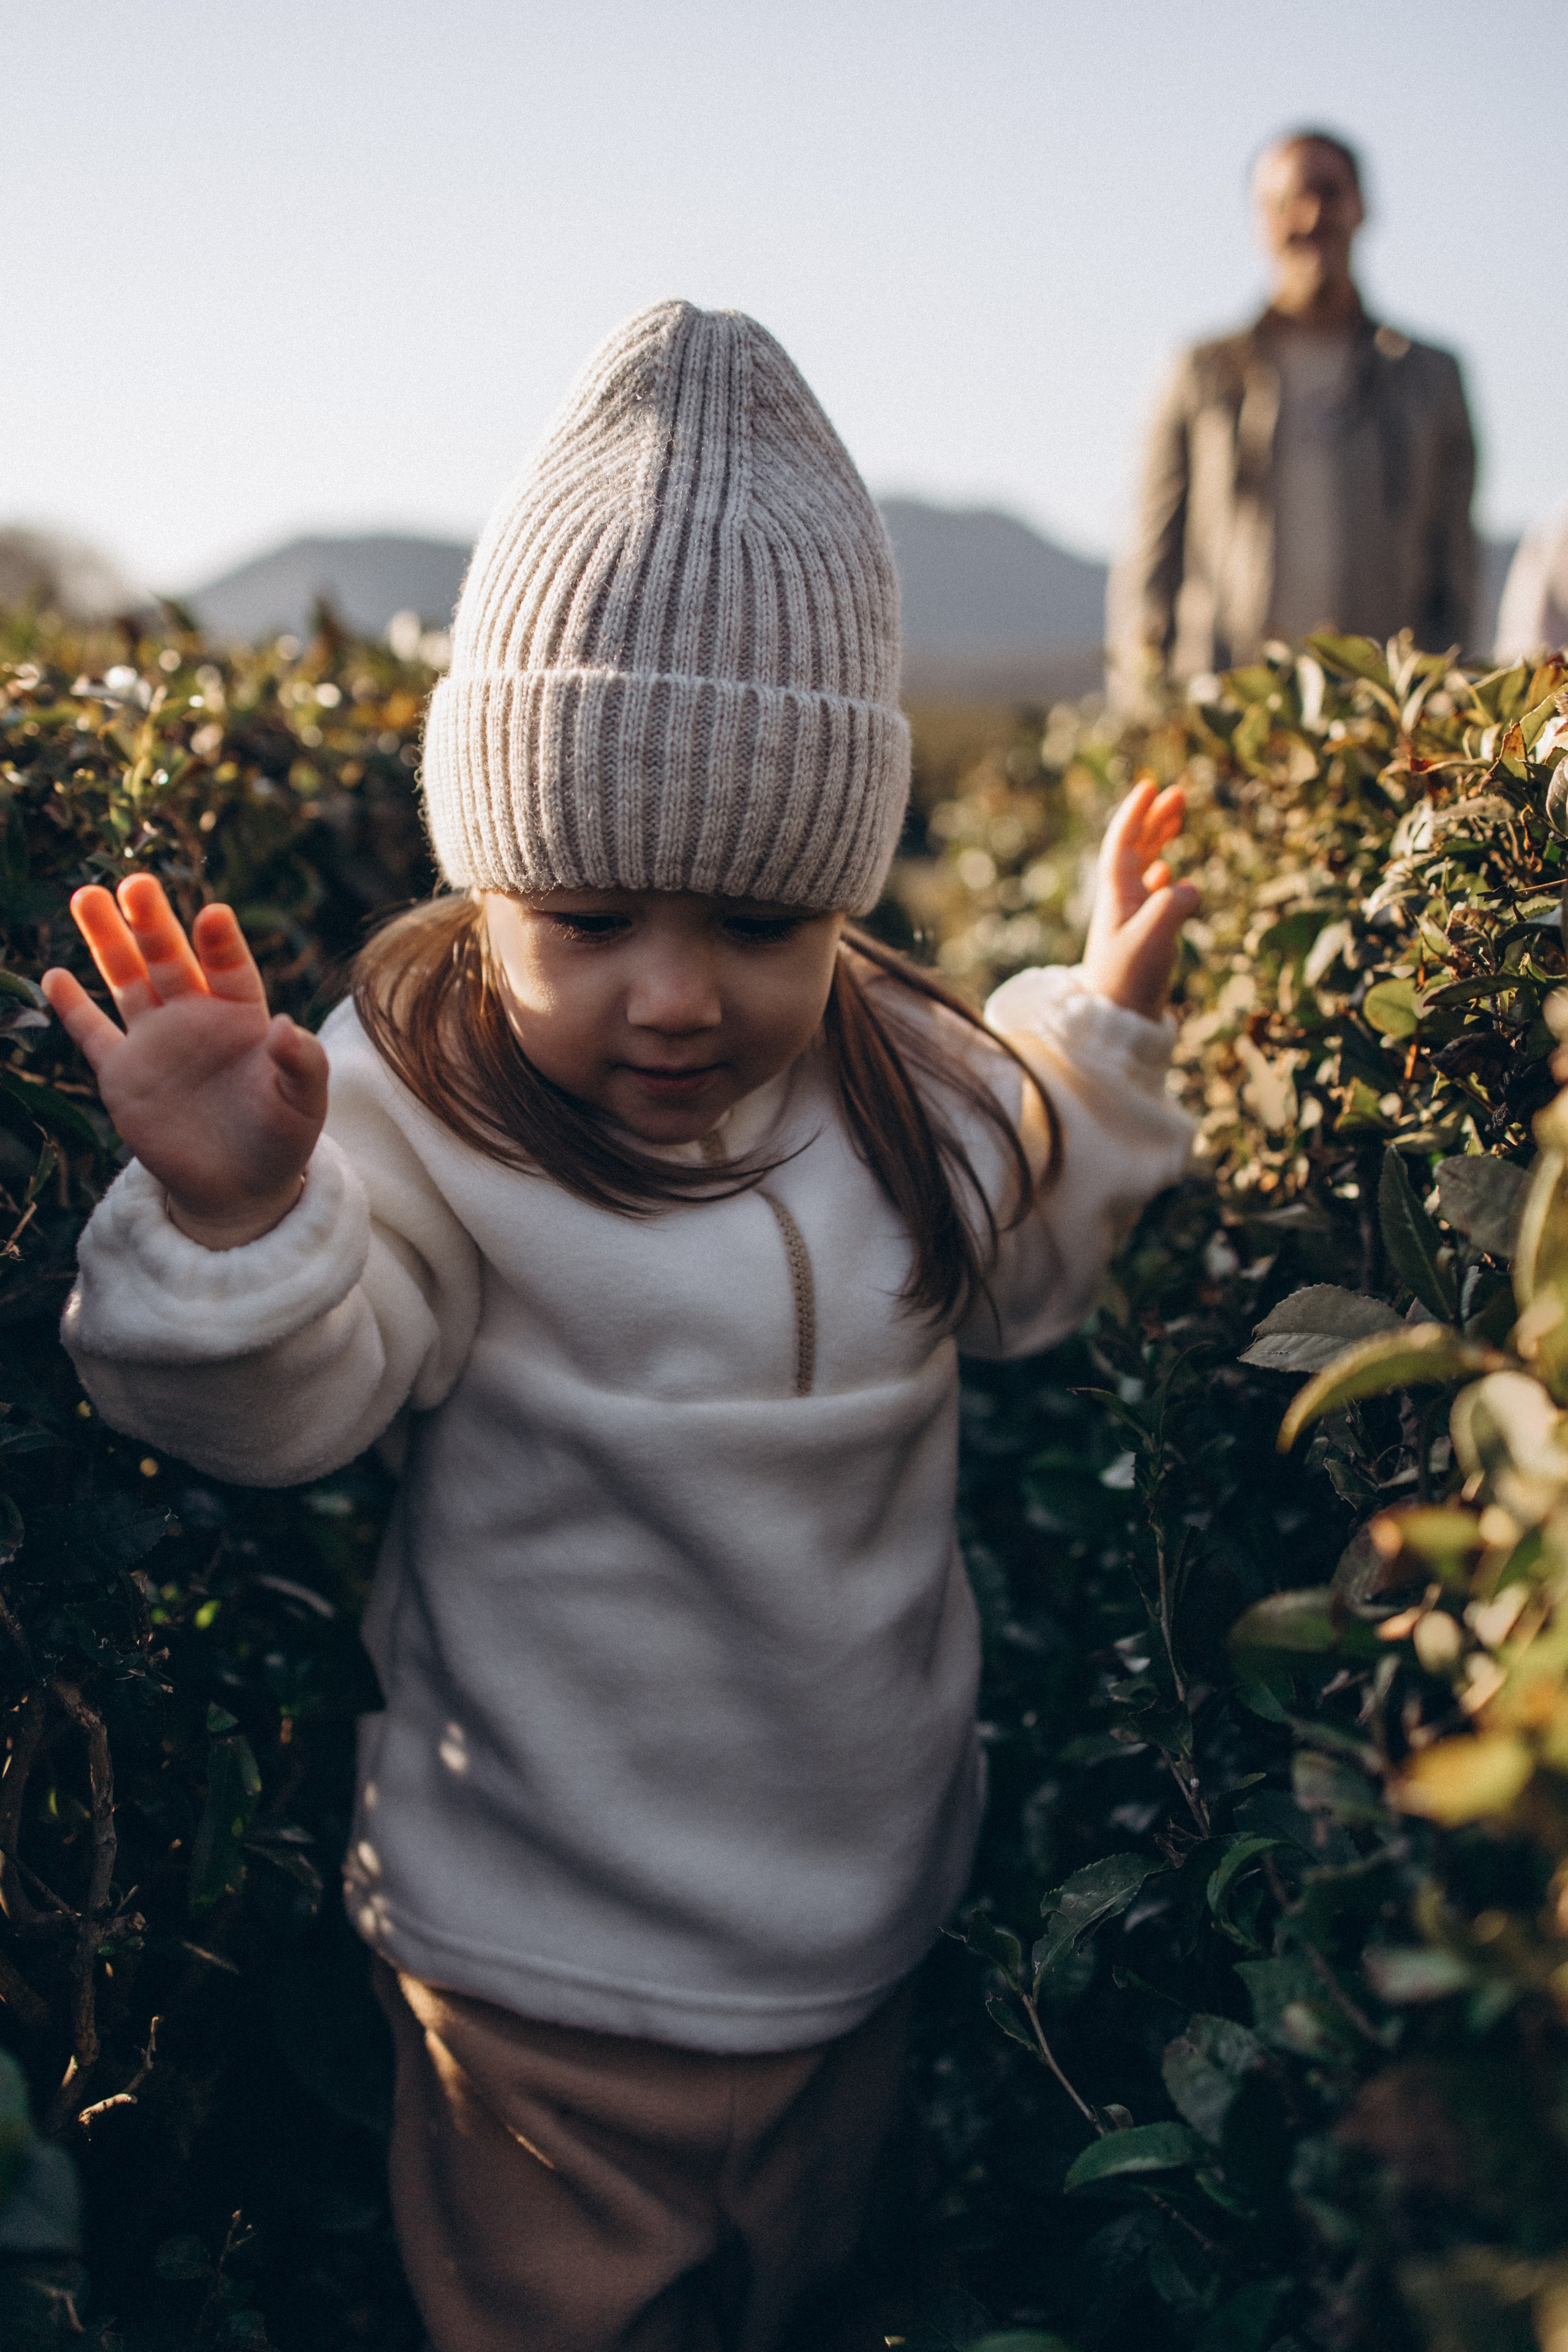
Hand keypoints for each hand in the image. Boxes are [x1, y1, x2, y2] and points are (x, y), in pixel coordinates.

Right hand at [40, 877, 327, 1248]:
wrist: (241, 1186)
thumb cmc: (281, 1137)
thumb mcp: (303, 1103)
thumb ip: (302, 1063)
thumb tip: (288, 1025)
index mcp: (242, 1014)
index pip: (229, 967)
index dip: (220, 943)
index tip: (212, 915)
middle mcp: (195, 1016)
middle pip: (169, 957)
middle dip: (152, 921)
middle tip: (136, 883)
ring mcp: (156, 1041)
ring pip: (127, 979)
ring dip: (108, 940)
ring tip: (87, 896)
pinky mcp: (123, 1073)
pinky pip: (93, 1033)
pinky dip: (73, 1006)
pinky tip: (55, 975)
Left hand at [1080, 780, 1197, 1019]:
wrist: (1115, 1027)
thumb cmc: (1128, 982)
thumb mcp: (1152, 941)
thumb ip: (1171, 908)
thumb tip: (1189, 887)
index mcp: (1117, 896)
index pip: (1123, 843)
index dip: (1136, 814)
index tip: (1151, 786)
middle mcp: (1120, 903)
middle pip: (1135, 849)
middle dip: (1155, 820)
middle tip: (1178, 793)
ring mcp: (1129, 920)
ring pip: (1143, 869)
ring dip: (1159, 841)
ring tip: (1177, 819)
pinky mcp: (1139, 940)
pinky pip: (1149, 896)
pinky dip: (1161, 878)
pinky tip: (1168, 875)